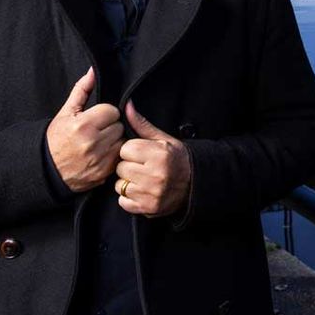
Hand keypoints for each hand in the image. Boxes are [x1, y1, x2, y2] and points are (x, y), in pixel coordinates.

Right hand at [46, 68, 123, 192]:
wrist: (47, 170)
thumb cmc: (56, 139)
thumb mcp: (66, 112)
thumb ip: (82, 90)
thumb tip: (93, 71)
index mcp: (83, 125)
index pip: (112, 111)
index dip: (104, 113)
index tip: (95, 119)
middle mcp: (92, 143)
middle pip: (119, 126)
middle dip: (110, 127)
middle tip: (96, 131)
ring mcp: (99, 160)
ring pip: (122, 141)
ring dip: (114, 141)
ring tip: (98, 143)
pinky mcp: (104, 172)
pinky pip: (119, 157)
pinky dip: (113, 155)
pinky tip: (100, 154)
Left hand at [114, 101, 191, 217]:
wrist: (194, 185)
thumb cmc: (177, 159)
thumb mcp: (163, 139)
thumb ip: (142, 124)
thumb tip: (127, 106)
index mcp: (159, 154)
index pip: (125, 149)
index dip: (131, 151)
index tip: (141, 154)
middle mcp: (155, 175)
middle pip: (121, 168)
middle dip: (128, 167)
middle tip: (142, 167)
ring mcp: (151, 194)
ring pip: (120, 186)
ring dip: (127, 183)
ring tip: (142, 179)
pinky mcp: (147, 209)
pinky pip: (123, 202)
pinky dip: (129, 198)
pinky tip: (142, 191)